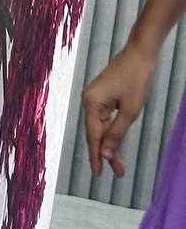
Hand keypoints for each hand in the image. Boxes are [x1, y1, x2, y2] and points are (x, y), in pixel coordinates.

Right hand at [81, 41, 157, 176]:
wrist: (140, 53)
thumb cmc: (136, 80)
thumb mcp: (130, 111)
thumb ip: (116, 133)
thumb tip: (105, 154)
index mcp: (91, 102)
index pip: (93, 136)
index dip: (97, 156)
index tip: (99, 175)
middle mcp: (88, 100)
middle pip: (95, 133)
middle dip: (106, 153)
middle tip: (118, 173)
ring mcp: (94, 96)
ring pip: (100, 127)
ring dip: (110, 144)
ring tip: (119, 165)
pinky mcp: (102, 95)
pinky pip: (104, 118)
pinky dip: (110, 131)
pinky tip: (116, 143)